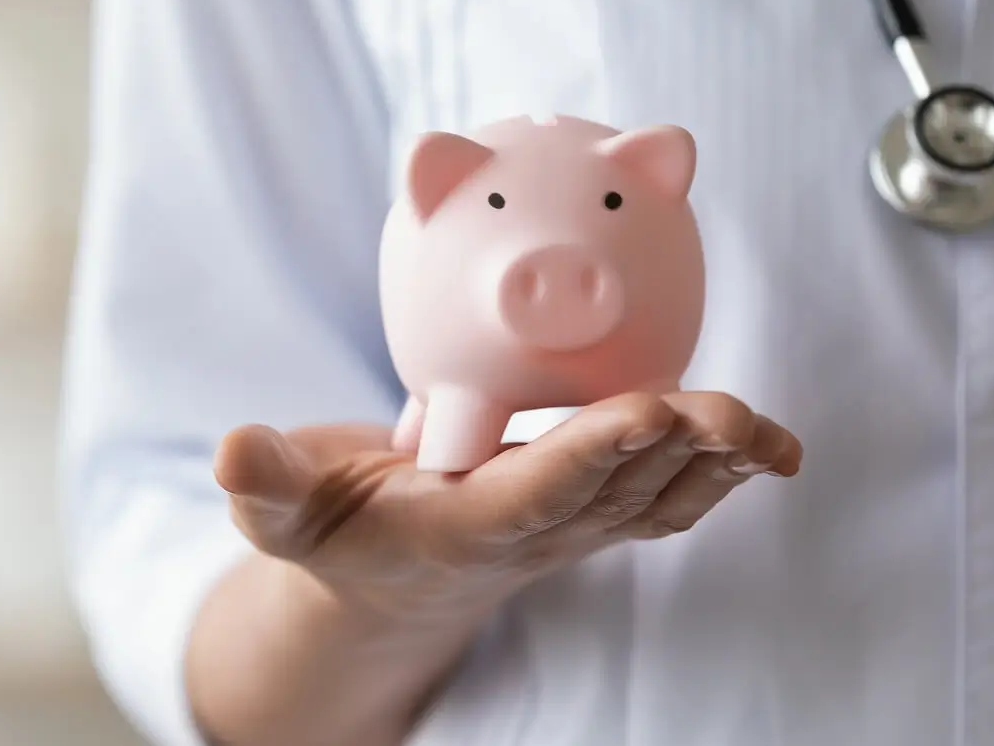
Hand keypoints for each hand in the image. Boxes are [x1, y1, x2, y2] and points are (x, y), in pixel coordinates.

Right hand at [213, 391, 802, 624]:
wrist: (385, 581)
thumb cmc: (337, 535)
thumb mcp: (283, 513)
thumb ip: (262, 483)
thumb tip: (230, 450)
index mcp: (460, 529)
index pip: (534, 493)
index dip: (590, 456)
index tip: (644, 412)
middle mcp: (528, 536)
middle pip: (614, 499)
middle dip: (674, 456)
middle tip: (726, 413)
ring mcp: (568, 531)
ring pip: (654, 503)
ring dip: (711, 468)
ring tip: (763, 431)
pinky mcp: (591, 513)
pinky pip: (664, 499)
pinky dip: (717, 473)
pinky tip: (762, 443)